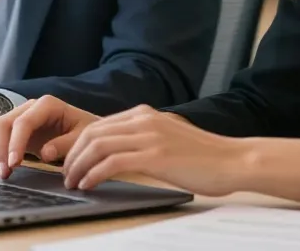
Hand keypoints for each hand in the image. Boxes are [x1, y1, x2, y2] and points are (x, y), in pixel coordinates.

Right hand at [0, 95, 98, 178]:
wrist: (82, 128)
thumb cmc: (84, 131)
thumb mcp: (82, 137)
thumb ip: (65, 144)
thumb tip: (45, 153)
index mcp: (47, 105)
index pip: (23, 122)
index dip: (15, 143)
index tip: (15, 164)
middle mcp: (28, 106)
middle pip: (2, 123)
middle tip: (5, 173)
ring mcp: (18, 115)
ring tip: (2, 172)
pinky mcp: (12, 127)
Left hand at [61, 105, 246, 195]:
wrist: (233, 160)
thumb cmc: (204, 156)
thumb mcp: (168, 138)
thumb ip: (145, 138)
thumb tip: (119, 153)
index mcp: (145, 114)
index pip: (99, 125)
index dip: (77, 144)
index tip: (69, 162)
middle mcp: (144, 120)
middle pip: (92, 133)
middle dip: (72, 155)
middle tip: (66, 175)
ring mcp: (149, 136)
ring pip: (98, 146)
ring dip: (79, 166)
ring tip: (73, 183)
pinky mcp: (155, 156)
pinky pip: (112, 162)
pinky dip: (94, 174)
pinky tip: (89, 185)